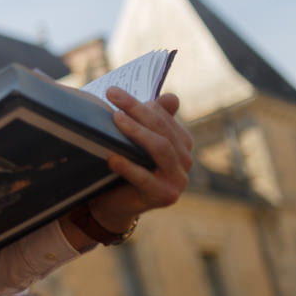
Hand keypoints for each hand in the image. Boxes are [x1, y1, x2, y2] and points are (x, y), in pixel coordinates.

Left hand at [73, 88, 193, 239]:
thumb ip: (152, 119)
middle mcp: (185, 160)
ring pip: (160, 148)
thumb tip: (172, 98)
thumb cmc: (125, 165)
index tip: (113, 92)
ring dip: (136, 132)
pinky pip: (146, 178)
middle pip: (161, 129)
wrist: (115, 203)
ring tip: (115, 119)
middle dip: (136, 110)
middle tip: (111, 96)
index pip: (163, 117)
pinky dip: (129, 167)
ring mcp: (178, 180)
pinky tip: (113, 157)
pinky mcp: (165, 196)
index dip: (140, 104)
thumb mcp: (135, 140)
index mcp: (181, 142)